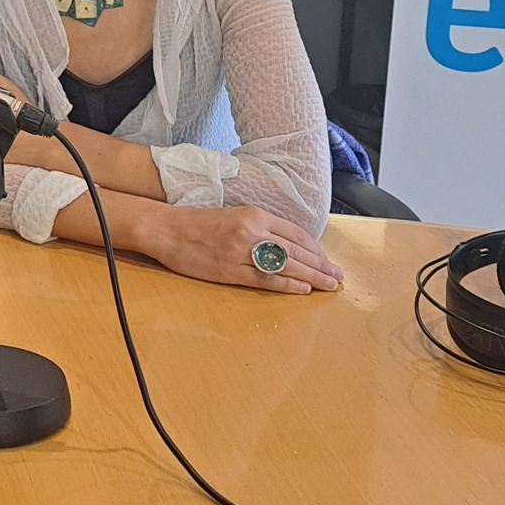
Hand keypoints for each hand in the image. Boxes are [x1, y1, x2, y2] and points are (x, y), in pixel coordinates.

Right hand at [140, 205, 342, 293]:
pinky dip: (287, 284)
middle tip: (339, 276)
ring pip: (286, 265)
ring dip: (312, 277)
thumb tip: (285, 246)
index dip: (315, 249)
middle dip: (321, 265)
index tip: (327, 259)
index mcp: (255, 215)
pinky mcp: (229, 270)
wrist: (166, 229)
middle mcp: (252, 231)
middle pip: (296, 250)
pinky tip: (303, 289)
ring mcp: (241, 252)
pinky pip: (265, 279)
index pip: (295, 233)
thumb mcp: (234, 216)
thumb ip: (260, 228)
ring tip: (330, 285)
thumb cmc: (198, 224)